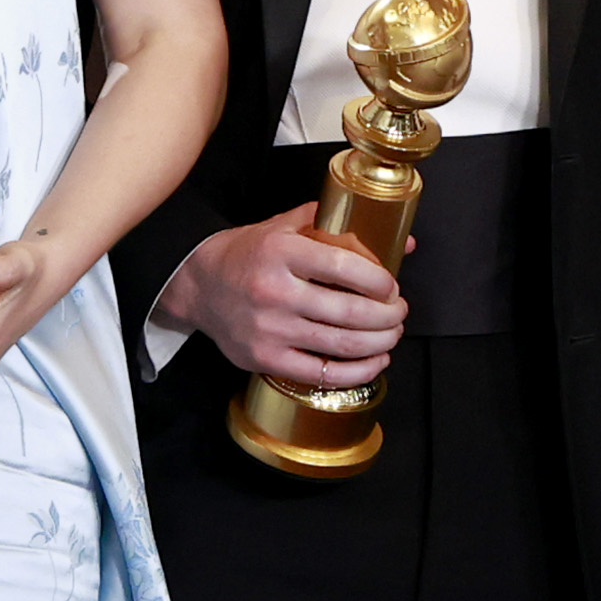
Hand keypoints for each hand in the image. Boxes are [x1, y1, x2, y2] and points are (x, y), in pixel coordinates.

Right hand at [151, 203, 408, 389]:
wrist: (199, 286)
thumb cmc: (248, 255)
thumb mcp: (285, 227)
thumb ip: (338, 228)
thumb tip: (401, 242)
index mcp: (282, 251)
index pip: (345, 267)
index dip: (380, 281)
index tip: (391, 286)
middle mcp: (275, 292)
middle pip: (351, 312)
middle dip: (389, 315)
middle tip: (398, 311)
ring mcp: (270, 330)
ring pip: (343, 344)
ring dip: (381, 342)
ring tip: (392, 333)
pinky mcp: (266, 359)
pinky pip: (323, 374)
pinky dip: (358, 371)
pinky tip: (375, 361)